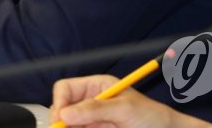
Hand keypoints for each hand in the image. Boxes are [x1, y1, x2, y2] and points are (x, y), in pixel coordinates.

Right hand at [51, 75, 211, 127]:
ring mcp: (92, 120)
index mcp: (96, 86)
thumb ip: (96, 109)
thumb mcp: (124, 109)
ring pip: (68, 124)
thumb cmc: (152, 116)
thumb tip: (66, 113)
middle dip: (59, 120)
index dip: (60, 102)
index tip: (60, 118)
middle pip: (62, 108)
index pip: (66, 88)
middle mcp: (90, 103)